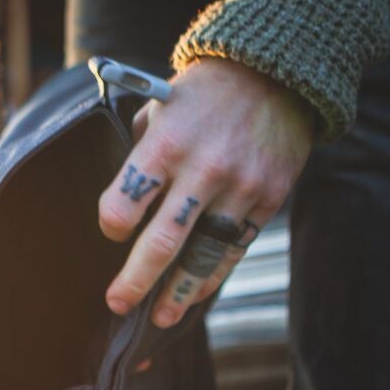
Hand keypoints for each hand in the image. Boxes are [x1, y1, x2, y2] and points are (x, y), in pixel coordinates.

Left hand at [97, 57, 316, 326]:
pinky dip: (213, 274)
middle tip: (117, 305)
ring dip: (177, 294)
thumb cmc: (205, 91)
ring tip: (160, 319)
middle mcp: (203, 170)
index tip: (111, 231)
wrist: (278, 70)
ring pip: (203, 256)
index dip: (111, 226)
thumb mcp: (160, 107)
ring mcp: (240, 188)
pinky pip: (234, 248)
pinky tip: (195, 293)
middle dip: (135, 282)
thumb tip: (125, 200)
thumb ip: (141, 153)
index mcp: (165, 144)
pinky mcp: (269, 198)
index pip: (124, 204)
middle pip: (161, 243)